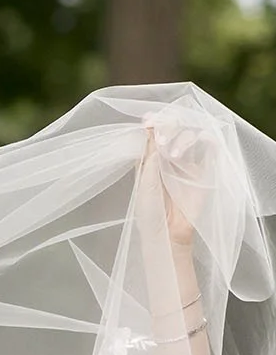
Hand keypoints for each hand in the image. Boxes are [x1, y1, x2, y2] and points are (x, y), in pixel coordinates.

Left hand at [141, 118, 213, 250]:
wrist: (167, 233)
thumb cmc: (150, 211)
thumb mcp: (145, 179)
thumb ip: (149, 153)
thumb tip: (150, 125)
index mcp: (151, 159)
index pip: (155, 133)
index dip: (155, 123)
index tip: (150, 121)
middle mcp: (169, 158)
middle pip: (174, 130)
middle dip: (169, 127)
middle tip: (162, 137)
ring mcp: (187, 164)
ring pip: (190, 136)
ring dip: (182, 138)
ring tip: (173, 155)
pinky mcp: (202, 172)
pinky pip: (210, 149)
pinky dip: (207, 139)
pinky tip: (201, 140)